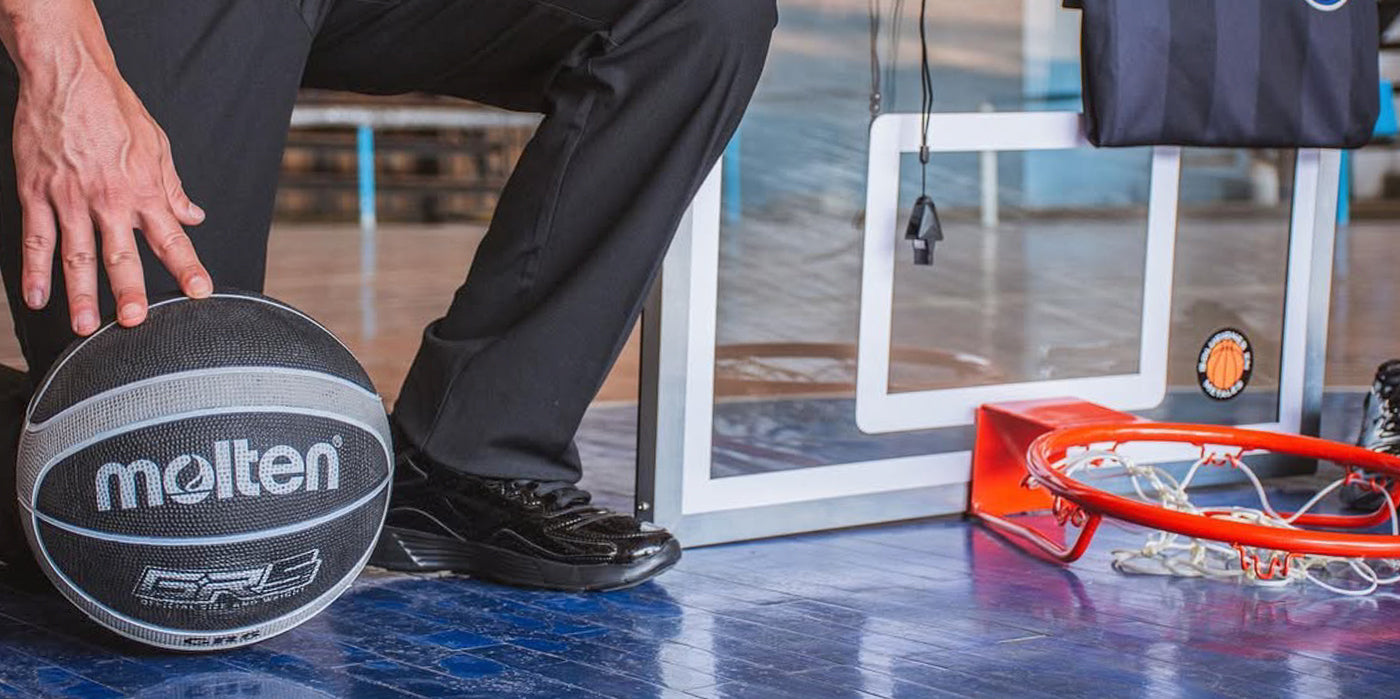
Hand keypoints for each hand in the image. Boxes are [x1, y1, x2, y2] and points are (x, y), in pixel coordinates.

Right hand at [4, 2, 211, 335]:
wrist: (68, 75)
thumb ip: (173, 187)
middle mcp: (109, 199)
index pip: (172, 237)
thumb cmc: (114, 107)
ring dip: (80, 294)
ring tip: (84, 326)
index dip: (187, 267)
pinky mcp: (37, 191)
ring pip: (75, 255)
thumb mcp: (157, 145)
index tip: (199, 292)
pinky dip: (35, 269)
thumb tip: (194, 216)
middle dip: (129, 292)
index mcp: (144, 189)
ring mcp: (70, 198)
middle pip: (121, 255)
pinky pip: (37, 237)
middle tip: (133, 322)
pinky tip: (37, 297)